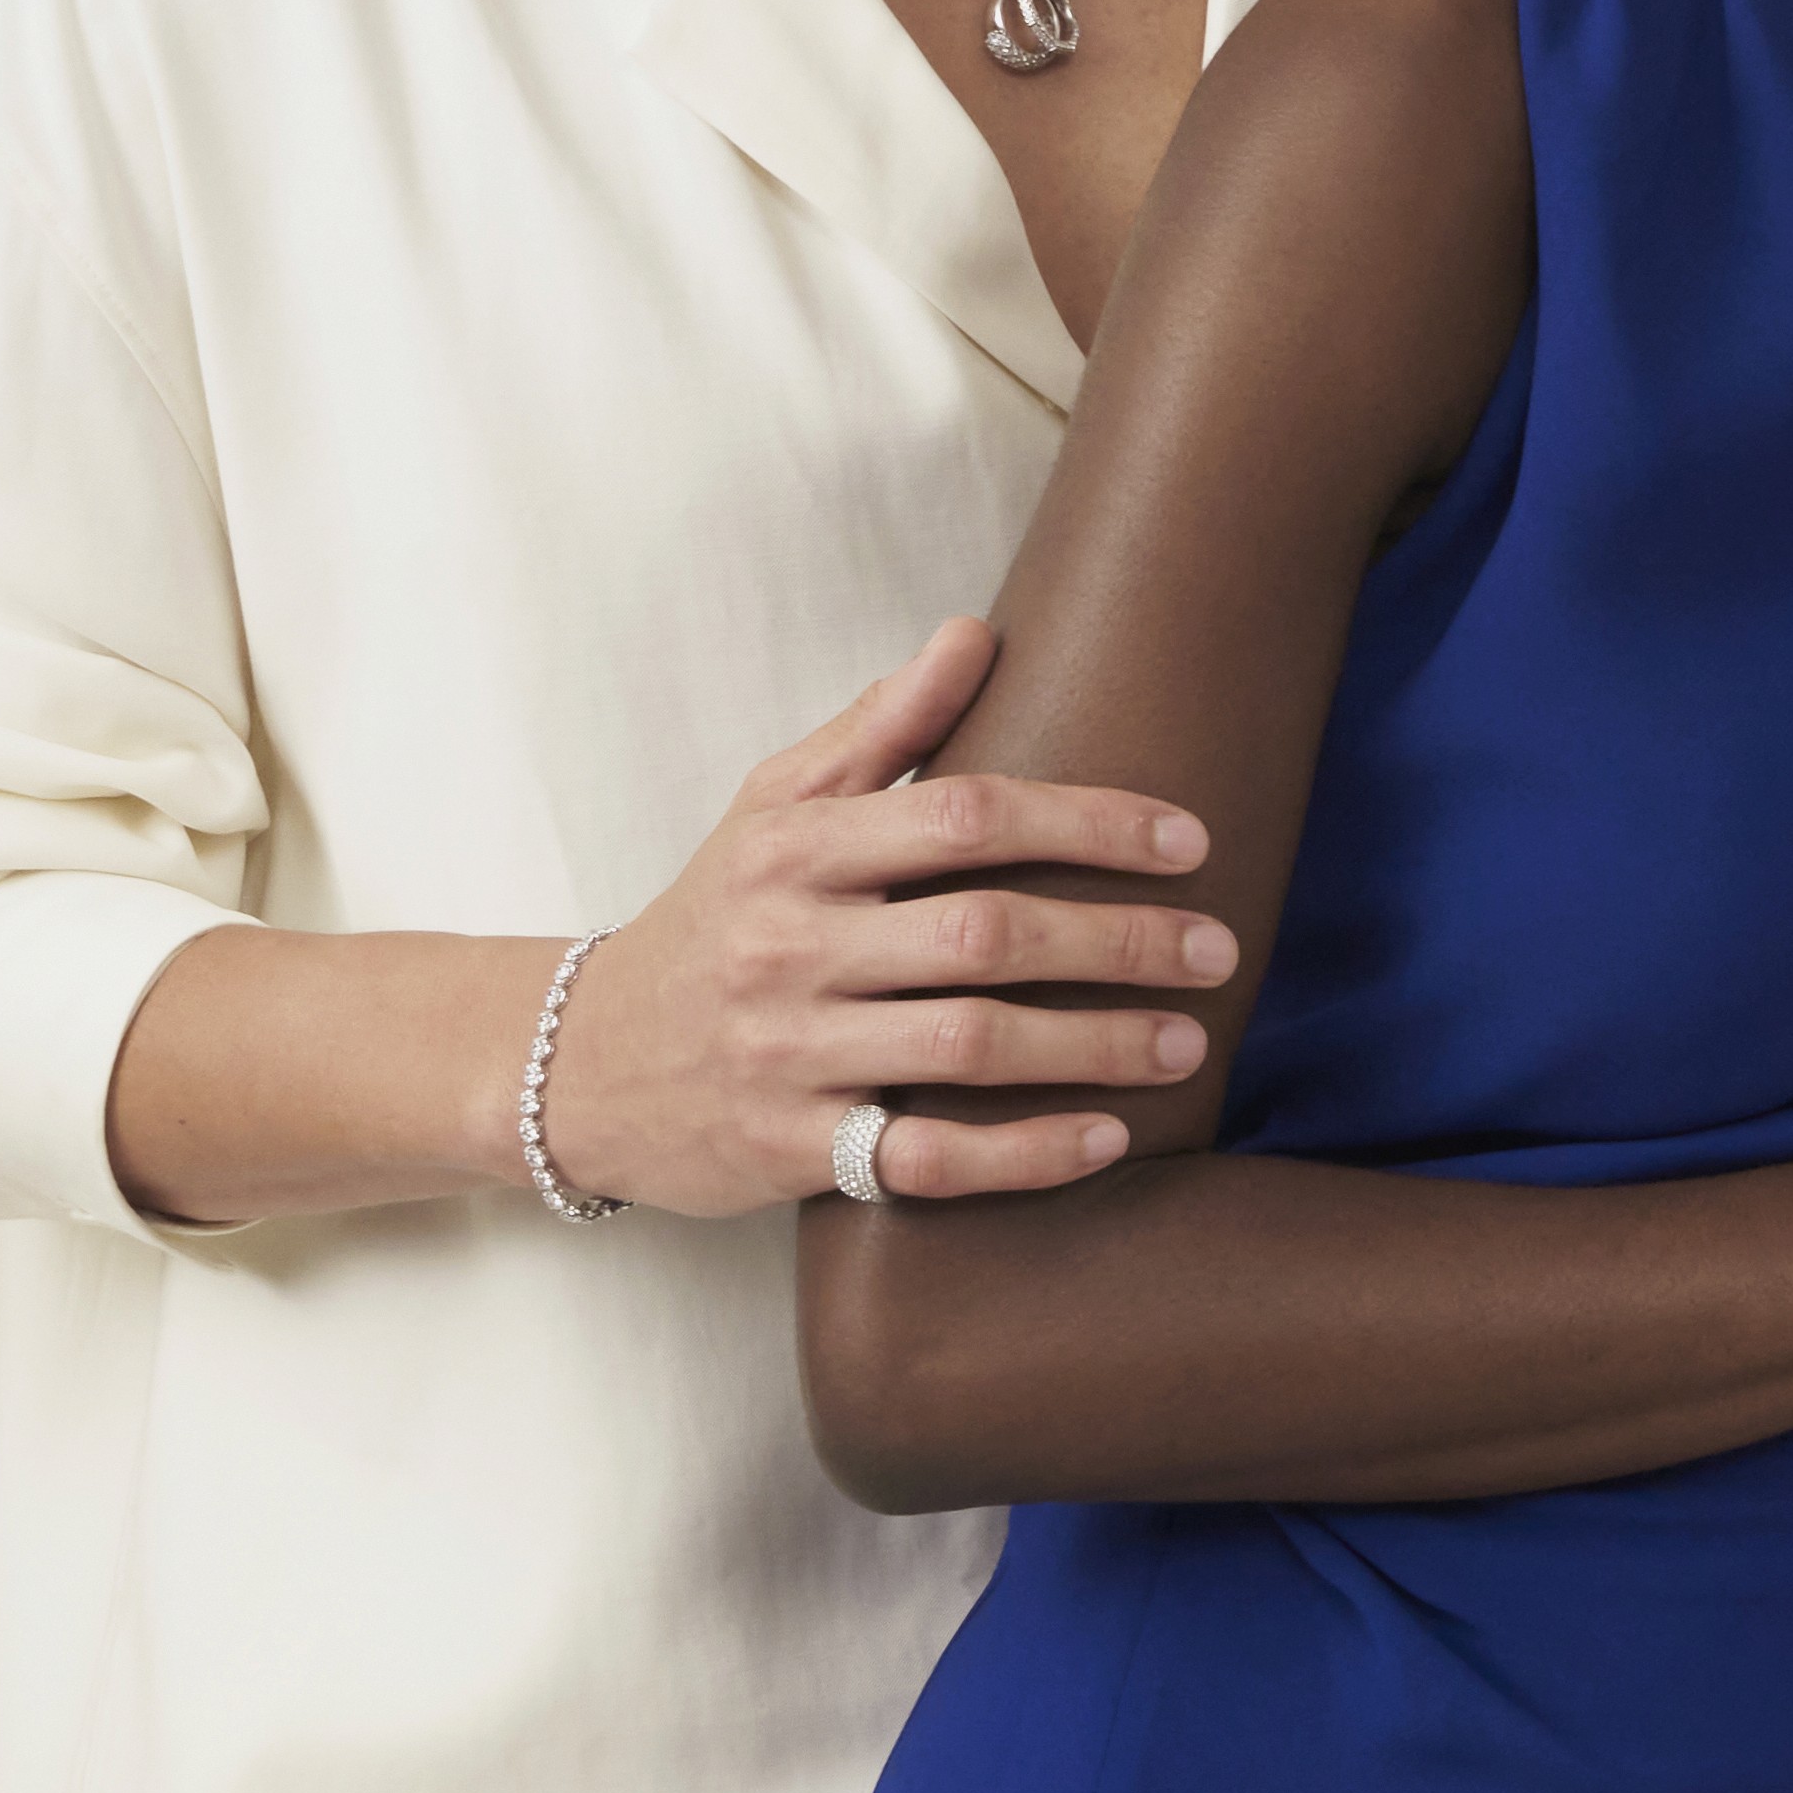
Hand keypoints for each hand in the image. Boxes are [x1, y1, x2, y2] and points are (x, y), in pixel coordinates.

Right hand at [531, 620, 1238, 1214]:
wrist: (573, 1061)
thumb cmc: (713, 916)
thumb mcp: (773, 805)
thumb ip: (880, 727)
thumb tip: (974, 633)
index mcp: (799, 847)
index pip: (967, 815)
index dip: (1088, 823)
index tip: (1187, 840)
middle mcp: (792, 945)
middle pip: (985, 934)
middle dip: (1118, 940)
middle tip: (1218, 951)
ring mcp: (788, 1053)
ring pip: (967, 1048)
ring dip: (1094, 1046)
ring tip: (1186, 1041)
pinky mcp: (787, 1150)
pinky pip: (923, 1159)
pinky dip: (1023, 1154)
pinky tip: (1106, 1137)